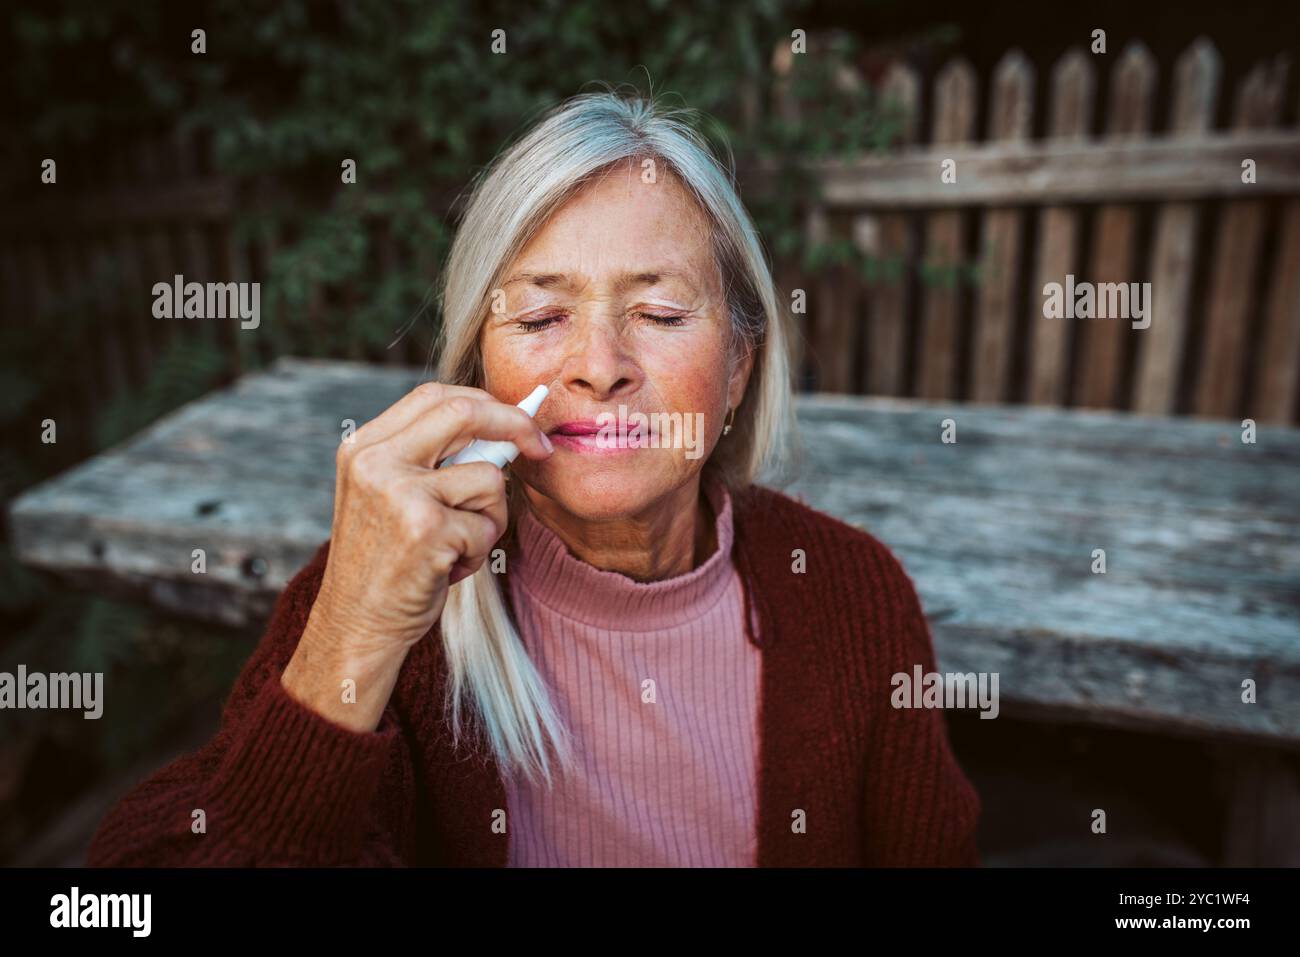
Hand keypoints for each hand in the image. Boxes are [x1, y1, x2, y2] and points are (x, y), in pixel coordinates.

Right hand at [282, 382, 552, 730]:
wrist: (354, 627)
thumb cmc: (384, 564)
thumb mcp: (389, 497)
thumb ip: (430, 460)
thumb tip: (505, 432)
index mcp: (362, 447)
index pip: (435, 396)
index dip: (484, 403)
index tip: (517, 420)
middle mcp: (375, 461)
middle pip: (465, 412)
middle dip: (516, 425)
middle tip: (541, 448)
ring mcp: (399, 493)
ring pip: (489, 478)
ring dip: (491, 517)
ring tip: (455, 546)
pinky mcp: (425, 529)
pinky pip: (487, 526)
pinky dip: (478, 552)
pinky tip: (445, 570)